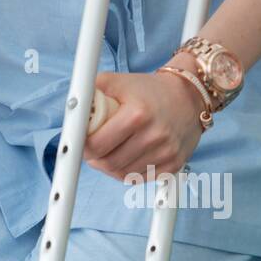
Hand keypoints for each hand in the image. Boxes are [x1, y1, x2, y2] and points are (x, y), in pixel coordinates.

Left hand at [82, 60, 206, 182]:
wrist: (187, 96)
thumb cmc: (148, 90)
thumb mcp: (118, 81)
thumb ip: (92, 91)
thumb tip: (72, 108)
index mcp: (137, 114)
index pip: (97, 145)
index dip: (83, 146)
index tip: (81, 142)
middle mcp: (154, 135)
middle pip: (109, 163)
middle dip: (94, 159)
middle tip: (92, 150)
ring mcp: (166, 152)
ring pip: (122, 175)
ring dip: (109, 167)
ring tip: (108, 152)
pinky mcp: (174, 165)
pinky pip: (140, 180)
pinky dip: (127, 173)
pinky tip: (125, 159)